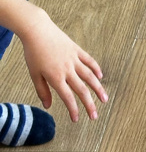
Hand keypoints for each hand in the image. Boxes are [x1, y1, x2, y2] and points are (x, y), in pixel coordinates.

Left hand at [20, 7, 107, 122]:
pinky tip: (100, 76)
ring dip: (98, 88)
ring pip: (89, 76)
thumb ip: (42, 91)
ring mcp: (74, 58)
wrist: (38, 31)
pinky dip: (96, 68)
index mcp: (56, 77)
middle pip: (81, 89)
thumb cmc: (34, 54)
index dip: (73, 110)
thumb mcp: (34, 74)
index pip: (67, 97)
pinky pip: (89, 60)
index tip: (77, 120)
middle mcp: (67, 69)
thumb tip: (48, 106)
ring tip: (104, 98)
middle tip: (95, 116)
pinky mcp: (77, 50)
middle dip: (89, 104)